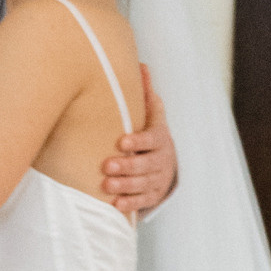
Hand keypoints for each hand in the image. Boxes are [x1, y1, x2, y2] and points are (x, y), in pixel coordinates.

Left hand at [101, 70, 177, 217]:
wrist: (164, 162)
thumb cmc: (149, 133)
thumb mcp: (151, 114)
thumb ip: (145, 93)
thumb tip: (142, 65)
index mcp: (159, 138)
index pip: (152, 139)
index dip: (138, 142)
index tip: (121, 142)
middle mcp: (161, 160)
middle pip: (146, 165)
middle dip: (127, 166)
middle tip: (106, 165)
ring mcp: (158, 179)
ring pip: (143, 184)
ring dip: (125, 186)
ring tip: (106, 186)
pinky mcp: (153, 195)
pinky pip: (143, 201)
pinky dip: (130, 203)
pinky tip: (116, 205)